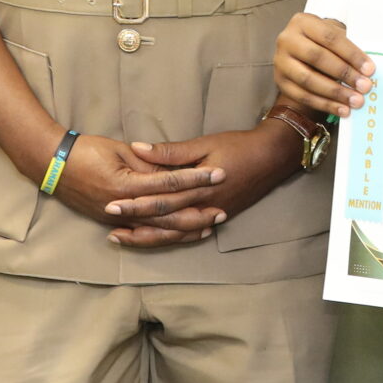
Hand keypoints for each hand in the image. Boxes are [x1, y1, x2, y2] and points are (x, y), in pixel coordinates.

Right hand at [45, 133, 225, 243]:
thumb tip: (174, 169)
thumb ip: (148, 161)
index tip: (220, 173)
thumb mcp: (120, 149)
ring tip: (209, 227)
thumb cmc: (85, 150)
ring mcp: (116, 217)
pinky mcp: (111, 221)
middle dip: (198, 212)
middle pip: (169, 213)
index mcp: (127, 184)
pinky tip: (177, 236)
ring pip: (158, 228)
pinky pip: (142, 233)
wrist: (51, 163)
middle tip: (224, 210)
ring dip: (184, 229)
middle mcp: (124, 206)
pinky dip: (162, 236)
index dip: (197, 178)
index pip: (171, 182)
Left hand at [118, 123, 301, 247]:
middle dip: (135, 223)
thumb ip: (170, 152)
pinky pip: (191, 234)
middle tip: (109, 224)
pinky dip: (172, 238)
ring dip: (148, 237)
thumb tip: (138, 148)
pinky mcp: (219, 216)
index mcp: (199, 188)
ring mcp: (212, 215)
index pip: (160, 199)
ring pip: (175, 233)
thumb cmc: (239, 145)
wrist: (273, 156)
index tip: (111, 204)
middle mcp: (204, 207)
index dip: (134, 203)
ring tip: (123, 238)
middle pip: (163, 220)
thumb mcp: (204, 143)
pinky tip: (158, 239)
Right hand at [275, 12, 373, 114]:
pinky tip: (342, 109)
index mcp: (303, 22)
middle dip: (344, 73)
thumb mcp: (332, 35)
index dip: (351, 54)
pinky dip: (325, 105)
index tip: (370, 69)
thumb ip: (348, 48)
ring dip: (335, 93)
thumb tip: (368, 69)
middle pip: (317, 58)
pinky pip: (303, 96)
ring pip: (308, 80)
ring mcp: (280, 62)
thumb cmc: (321, 42)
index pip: (330, 37)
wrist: (298, 50)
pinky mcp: (280, 82)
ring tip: (355, 101)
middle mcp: (287, 40)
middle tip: (364, 87)